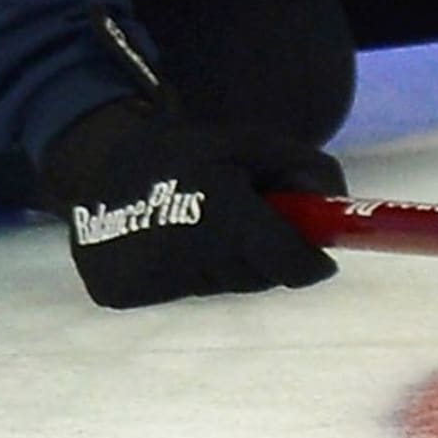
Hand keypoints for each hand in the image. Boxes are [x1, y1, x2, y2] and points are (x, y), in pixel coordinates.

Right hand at [36, 98, 343, 308]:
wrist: (99, 164)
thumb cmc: (190, 152)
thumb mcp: (255, 144)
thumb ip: (308, 169)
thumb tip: (339, 207)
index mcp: (221, 212)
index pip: (287, 263)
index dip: (310, 264)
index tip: (322, 260)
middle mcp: (184, 252)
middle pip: (257, 278)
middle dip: (267, 257)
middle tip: (251, 226)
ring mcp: (148, 278)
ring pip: (220, 287)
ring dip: (226, 264)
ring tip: (204, 228)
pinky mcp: (120, 294)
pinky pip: (182, 293)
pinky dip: (188, 274)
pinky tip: (170, 243)